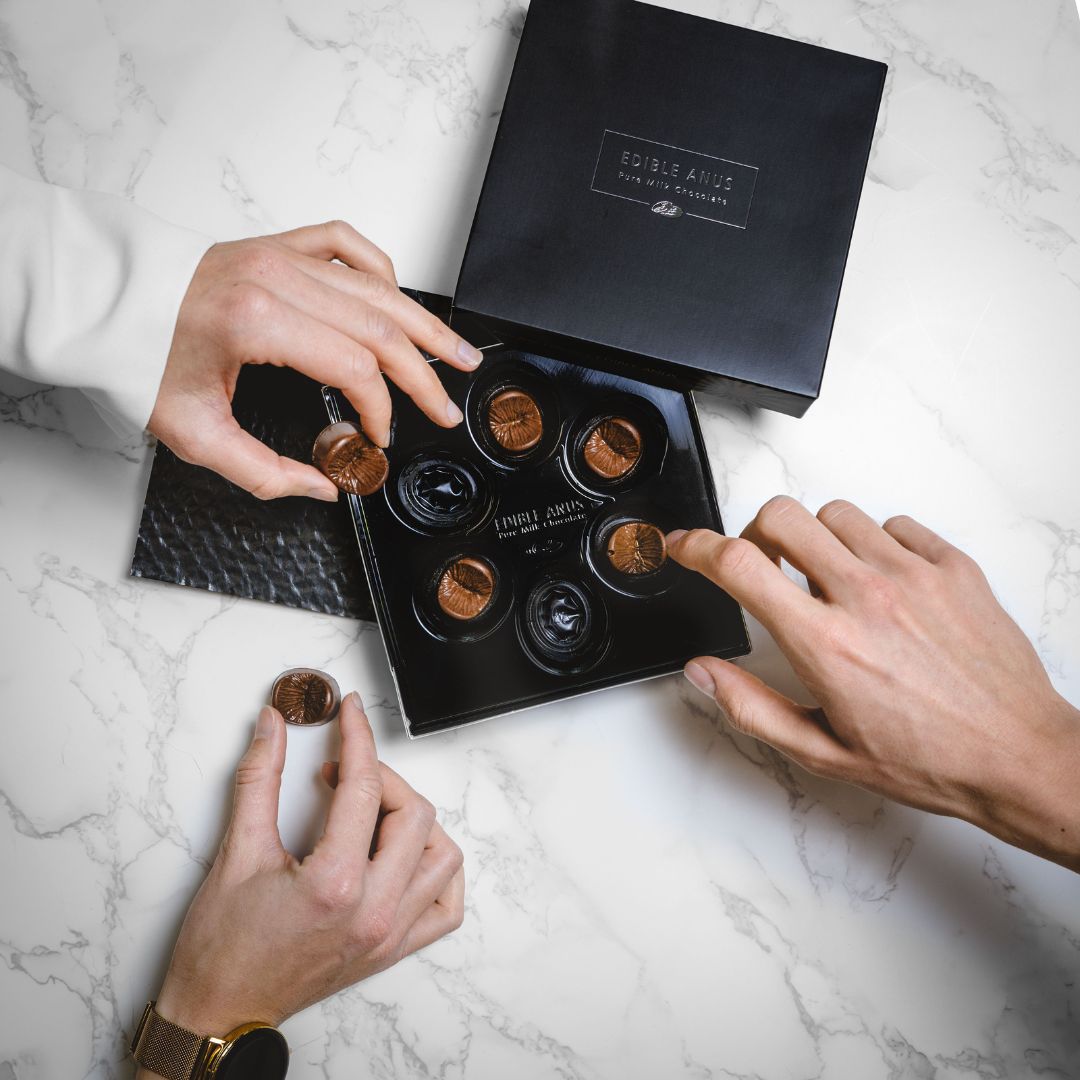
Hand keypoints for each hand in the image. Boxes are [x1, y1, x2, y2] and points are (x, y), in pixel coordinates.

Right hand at [145, 692, 464, 1051]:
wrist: (218, 1011)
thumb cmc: (221, 946)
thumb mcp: (235, 853)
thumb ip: (257, 780)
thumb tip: (273, 728)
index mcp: (334, 885)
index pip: (364, 788)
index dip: (358, 738)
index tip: (350, 713)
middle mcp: (372, 912)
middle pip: (415, 815)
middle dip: (382, 777)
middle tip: (343, 770)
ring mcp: (388, 934)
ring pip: (441, 856)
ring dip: (415, 821)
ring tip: (374, 810)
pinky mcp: (391, 950)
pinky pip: (445, 906)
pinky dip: (436, 872)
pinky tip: (406, 854)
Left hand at [148, 220, 483, 500]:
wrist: (101, 306)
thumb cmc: (137, 359)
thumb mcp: (195, 434)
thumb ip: (265, 471)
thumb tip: (322, 487)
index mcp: (259, 322)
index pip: (355, 367)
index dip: (380, 410)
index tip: (378, 436)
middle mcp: (277, 280)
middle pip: (381, 328)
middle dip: (422, 376)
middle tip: (446, 409)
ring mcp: (279, 256)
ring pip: (377, 288)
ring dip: (423, 326)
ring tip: (457, 353)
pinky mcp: (275, 246)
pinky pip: (346, 244)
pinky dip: (380, 269)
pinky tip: (399, 297)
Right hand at [668, 497, 1079, 871]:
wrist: (1018, 755)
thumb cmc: (928, 759)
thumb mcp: (823, 750)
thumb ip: (751, 706)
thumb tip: (703, 671)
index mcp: (825, 644)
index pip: (739, 565)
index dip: (695, 546)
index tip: (683, 545)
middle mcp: (866, 598)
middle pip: (782, 515)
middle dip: (756, 533)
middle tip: (764, 566)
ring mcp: (914, 575)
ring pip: (836, 513)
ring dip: (817, 539)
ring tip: (831, 581)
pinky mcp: (953, 566)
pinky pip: (895, 524)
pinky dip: (875, 544)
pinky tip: (883, 584)